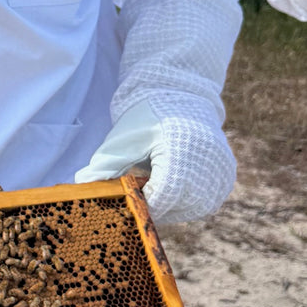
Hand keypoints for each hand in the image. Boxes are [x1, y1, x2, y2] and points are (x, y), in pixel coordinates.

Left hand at [75, 96, 234, 223]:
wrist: (180, 97)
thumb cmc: (144, 119)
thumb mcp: (120, 142)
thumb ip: (103, 168)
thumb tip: (81, 186)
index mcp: (181, 152)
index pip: (159, 200)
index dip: (139, 203)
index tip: (126, 195)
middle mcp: (208, 164)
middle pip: (173, 208)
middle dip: (152, 203)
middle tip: (140, 182)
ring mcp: (220, 173)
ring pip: (188, 209)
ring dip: (169, 203)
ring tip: (157, 175)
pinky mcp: (226, 177)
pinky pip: (202, 203)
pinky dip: (184, 198)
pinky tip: (172, 177)